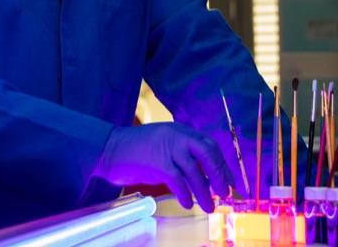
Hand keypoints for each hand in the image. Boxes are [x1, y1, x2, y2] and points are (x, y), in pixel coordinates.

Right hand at [93, 123, 234, 212]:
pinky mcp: (156, 163)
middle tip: (226, 193)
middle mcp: (177, 136)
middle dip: (220, 175)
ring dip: (205, 191)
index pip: (209, 145)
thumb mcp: (163, 146)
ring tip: (209, 206)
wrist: (108, 149)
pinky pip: (178, 181)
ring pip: (195, 171)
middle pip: (208, 153)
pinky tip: (188, 204)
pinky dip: (186, 194)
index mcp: (180, 131)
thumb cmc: (135, 151)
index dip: (222, 164)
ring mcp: (167, 148)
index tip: (230, 181)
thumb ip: (181, 155)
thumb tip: (204, 176)